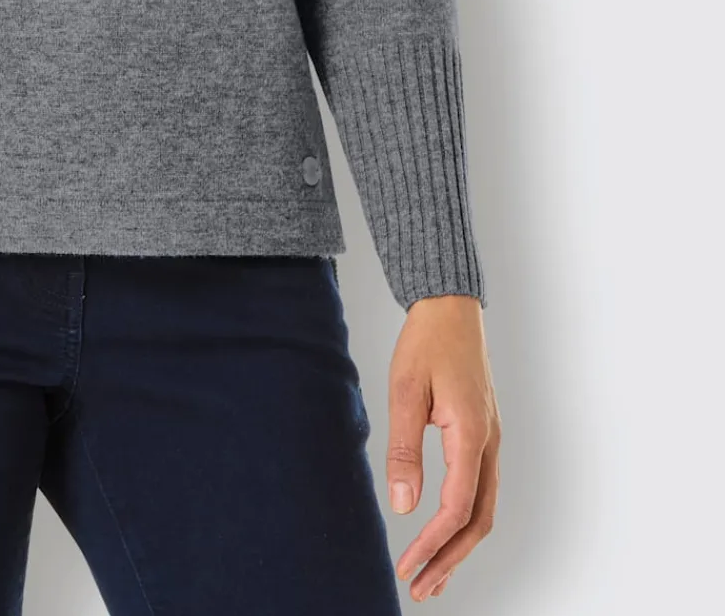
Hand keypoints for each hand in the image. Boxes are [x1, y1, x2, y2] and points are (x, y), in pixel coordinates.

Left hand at [386, 294, 499, 599]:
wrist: (450, 308)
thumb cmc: (427, 343)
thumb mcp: (405, 390)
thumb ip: (404, 449)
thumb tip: (404, 504)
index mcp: (472, 434)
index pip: (456, 508)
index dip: (432, 544)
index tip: (407, 566)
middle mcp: (490, 444)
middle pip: (478, 521)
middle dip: (450, 559)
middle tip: (421, 588)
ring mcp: (491, 441)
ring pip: (484, 509)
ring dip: (459, 546)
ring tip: (433, 575)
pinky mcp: (484, 436)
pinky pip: (481, 490)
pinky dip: (464, 521)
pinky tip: (444, 533)